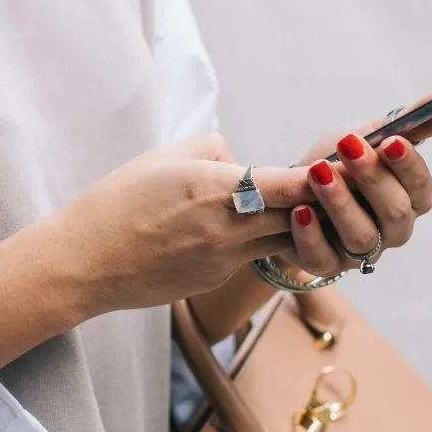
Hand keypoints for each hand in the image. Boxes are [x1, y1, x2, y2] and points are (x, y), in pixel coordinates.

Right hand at [53, 135, 316, 314]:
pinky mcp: (215, 280)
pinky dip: (257, 241)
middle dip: (322, 204)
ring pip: (283, 242)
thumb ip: (213, 151)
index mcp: (214, 188)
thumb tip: (241, 161)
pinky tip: (241, 228)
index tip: (345, 164)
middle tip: (342, 187)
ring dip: (295, 225)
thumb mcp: (165, 157)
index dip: (324, 177)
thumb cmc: (118, 200)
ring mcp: (224, 260)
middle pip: (300, 219)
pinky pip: (251, 256)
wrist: (85, 261)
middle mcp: (227, 229)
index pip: (290, 184)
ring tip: (303, 206)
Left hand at [284, 87, 431, 278]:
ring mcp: (360, 252)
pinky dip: (310, 233)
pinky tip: (299, 210)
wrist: (288, 192)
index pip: (420, 187)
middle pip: (395, 211)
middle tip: (348, 144)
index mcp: (410, 198)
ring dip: (339, 202)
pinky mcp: (325, 264)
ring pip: (360, 236)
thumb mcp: (372, 133)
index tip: (389, 140)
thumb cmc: (340, 160)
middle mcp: (392, 229)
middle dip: (373, 177)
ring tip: (317, 172)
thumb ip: (418, 117)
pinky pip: (321, 257)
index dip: (407, 165)